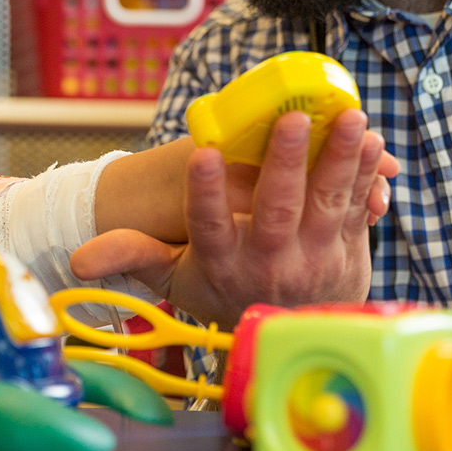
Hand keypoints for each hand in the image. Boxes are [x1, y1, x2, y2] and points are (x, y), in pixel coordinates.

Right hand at [70, 110, 396, 326]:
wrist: (292, 332)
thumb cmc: (226, 290)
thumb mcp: (175, 278)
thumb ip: (134, 255)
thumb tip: (79, 258)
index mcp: (222, 263)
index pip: (209, 228)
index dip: (205, 193)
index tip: (200, 157)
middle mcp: (269, 262)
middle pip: (277, 211)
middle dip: (285, 164)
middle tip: (291, 121)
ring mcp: (313, 258)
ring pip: (327, 205)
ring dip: (339, 159)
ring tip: (347, 118)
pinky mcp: (348, 250)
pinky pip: (358, 209)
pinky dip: (367, 175)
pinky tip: (372, 142)